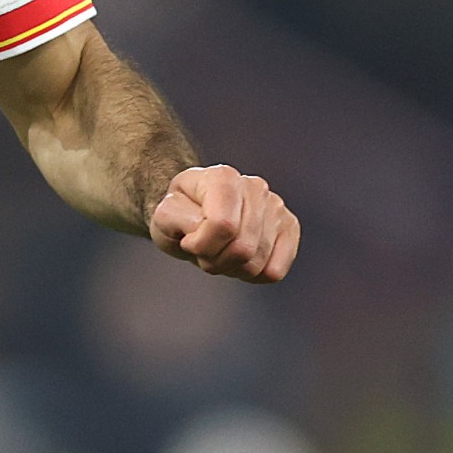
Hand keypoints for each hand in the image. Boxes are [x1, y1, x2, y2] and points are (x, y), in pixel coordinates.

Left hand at [149, 164, 299, 282]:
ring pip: (257, 263)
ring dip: (231, 268)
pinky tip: (241, 259)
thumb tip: (203, 226)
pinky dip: (253, 275)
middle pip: (242, 248)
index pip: (222, 225)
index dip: (200, 245)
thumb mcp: (162, 217)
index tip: (188, 240)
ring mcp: (276, 206)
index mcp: (223, 177)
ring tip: (221, 251)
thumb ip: (173, 218)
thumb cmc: (182, 216)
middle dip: (214, 260)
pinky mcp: (290, 228)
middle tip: (204, 250)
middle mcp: (255, 187)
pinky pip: (275, 271)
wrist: (197, 216)